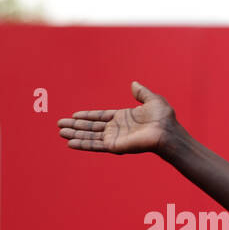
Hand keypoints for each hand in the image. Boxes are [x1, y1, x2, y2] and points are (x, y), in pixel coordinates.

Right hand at [56, 81, 177, 155]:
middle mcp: (118, 129)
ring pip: (90, 136)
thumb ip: (142, 93)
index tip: (74, 115)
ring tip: (60, 132)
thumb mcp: (153, 100)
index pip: (101, 117)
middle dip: (76, 126)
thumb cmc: (165, 119)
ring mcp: (116, 138)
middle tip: (59, 125)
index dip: (87, 116)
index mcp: (124, 118)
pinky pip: (95, 145)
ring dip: (75, 134)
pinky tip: (70, 143)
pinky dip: (83, 144)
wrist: (168, 132)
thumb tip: (134, 84)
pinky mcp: (115, 146)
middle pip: (92, 127)